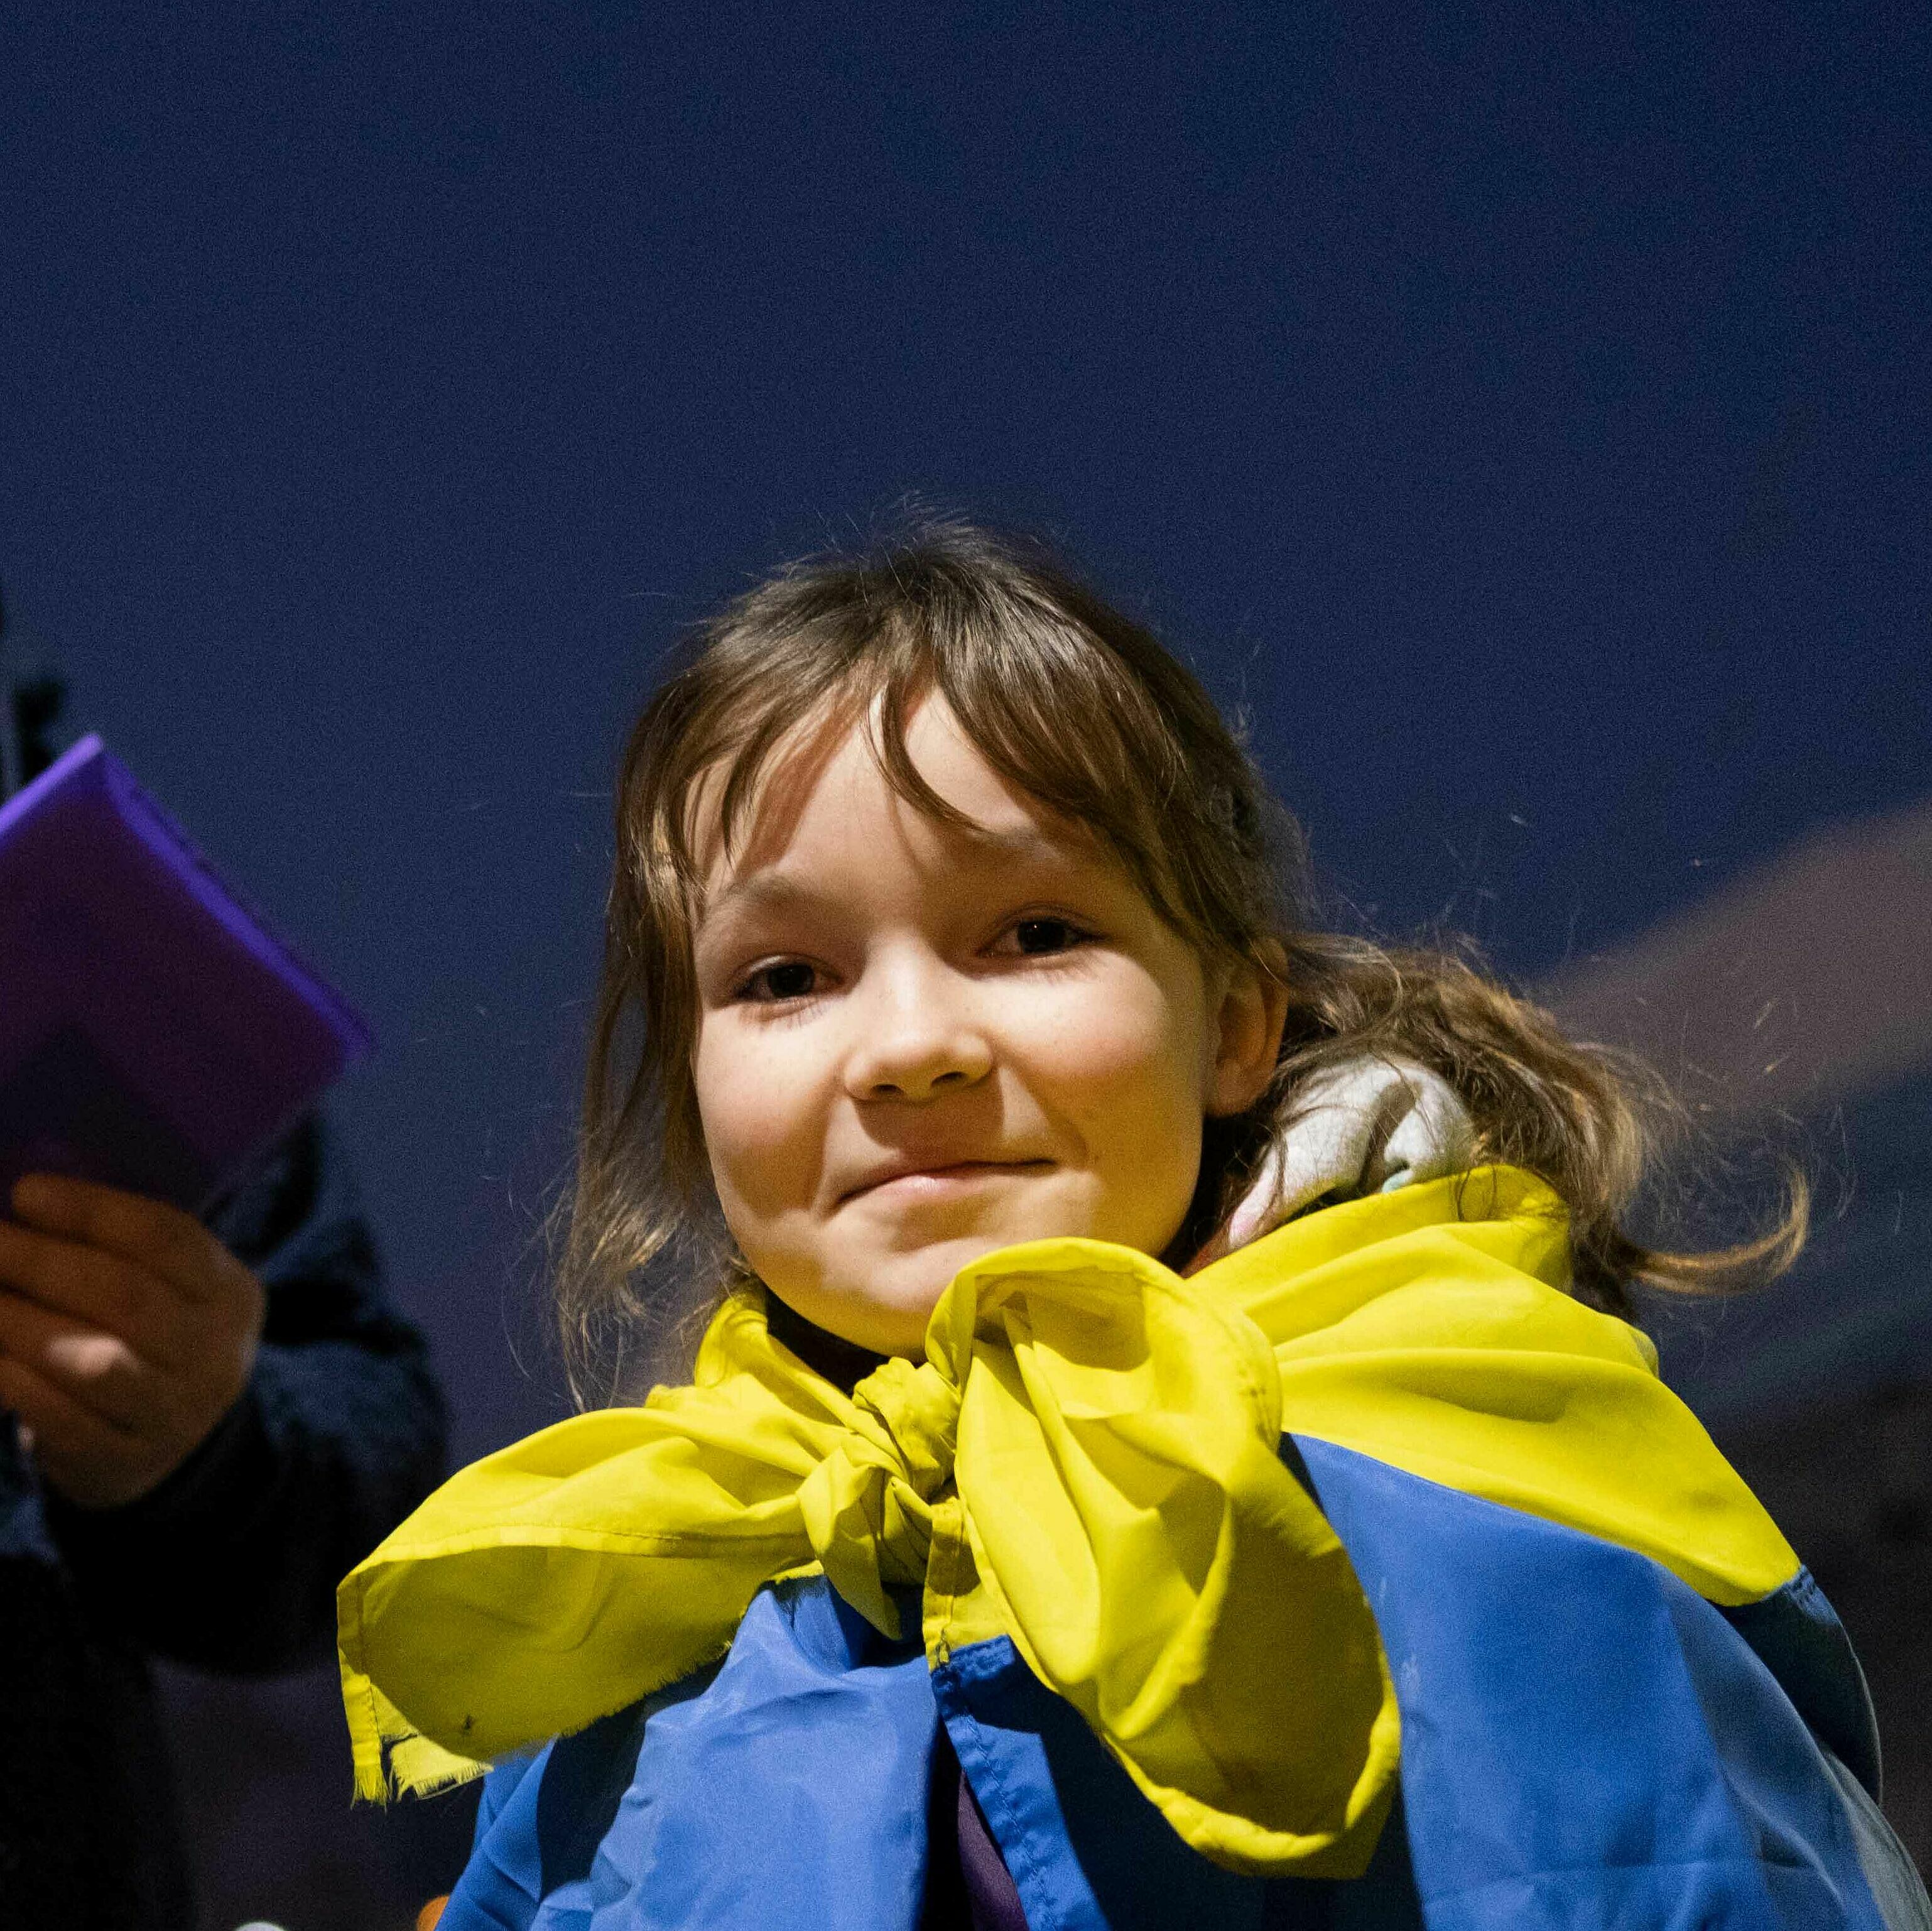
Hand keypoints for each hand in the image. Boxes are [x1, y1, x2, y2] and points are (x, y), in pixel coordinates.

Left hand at [0, 1174, 265, 1507]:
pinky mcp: (123, 1463)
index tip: (27, 1193)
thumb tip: (27, 1203)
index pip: (170, 1240)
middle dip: (42, 1262)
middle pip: (128, 1297)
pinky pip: (59, 1419)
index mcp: (229, 1293)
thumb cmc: (153, 1336)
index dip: (94, 1212)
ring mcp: (174, 1415)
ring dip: (19, 1323)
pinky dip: (12, 1380)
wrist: (176, 1446)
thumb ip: (117, 1249)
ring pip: (94, 1362)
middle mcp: (214, 1354)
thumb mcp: (168, 1286)